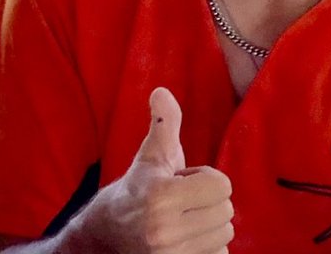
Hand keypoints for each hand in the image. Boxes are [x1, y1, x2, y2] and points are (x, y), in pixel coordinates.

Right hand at [73, 87, 232, 252]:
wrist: (104, 239)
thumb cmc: (137, 189)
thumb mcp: (151, 155)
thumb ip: (164, 122)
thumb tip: (161, 91)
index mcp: (160, 197)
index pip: (222, 185)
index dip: (205, 178)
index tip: (182, 182)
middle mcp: (163, 232)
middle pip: (226, 211)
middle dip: (208, 203)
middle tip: (181, 204)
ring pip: (224, 236)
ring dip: (208, 227)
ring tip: (181, 221)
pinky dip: (209, 249)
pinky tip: (186, 241)